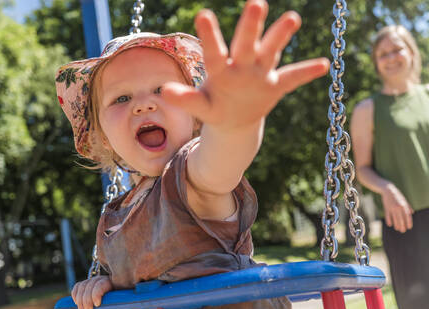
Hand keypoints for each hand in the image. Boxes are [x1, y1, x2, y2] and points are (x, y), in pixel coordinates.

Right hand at [71, 275, 112, 308]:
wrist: (116, 300)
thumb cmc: (119, 306)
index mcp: (110, 283)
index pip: (101, 284)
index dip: (96, 293)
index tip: (97, 305)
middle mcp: (100, 280)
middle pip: (90, 286)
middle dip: (86, 300)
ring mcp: (92, 281)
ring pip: (82, 286)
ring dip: (79, 300)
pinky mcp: (85, 284)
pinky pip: (78, 286)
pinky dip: (75, 294)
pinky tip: (76, 302)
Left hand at [163, 0, 328, 130]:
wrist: (234, 119)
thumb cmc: (215, 106)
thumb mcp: (201, 107)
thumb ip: (187, 99)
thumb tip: (162, 92)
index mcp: (221, 69)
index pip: (214, 51)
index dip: (210, 35)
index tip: (203, 14)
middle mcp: (241, 65)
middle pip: (245, 44)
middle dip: (250, 26)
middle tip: (256, 3)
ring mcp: (260, 73)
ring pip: (270, 51)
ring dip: (280, 36)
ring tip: (293, 18)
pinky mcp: (275, 85)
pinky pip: (293, 78)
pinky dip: (306, 72)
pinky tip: (324, 65)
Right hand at [381, 183, 413, 232]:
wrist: (388, 190)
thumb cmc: (397, 195)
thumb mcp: (404, 200)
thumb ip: (408, 207)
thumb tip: (412, 213)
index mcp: (404, 205)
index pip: (408, 216)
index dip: (409, 222)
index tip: (409, 227)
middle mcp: (399, 207)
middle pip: (401, 219)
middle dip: (402, 226)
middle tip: (403, 231)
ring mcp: (392, 207)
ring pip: (395, 218)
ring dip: (396, 224)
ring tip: (397, 229)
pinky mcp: (386, 207)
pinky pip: (388, 215)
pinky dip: (389, 220)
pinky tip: (390, 225)